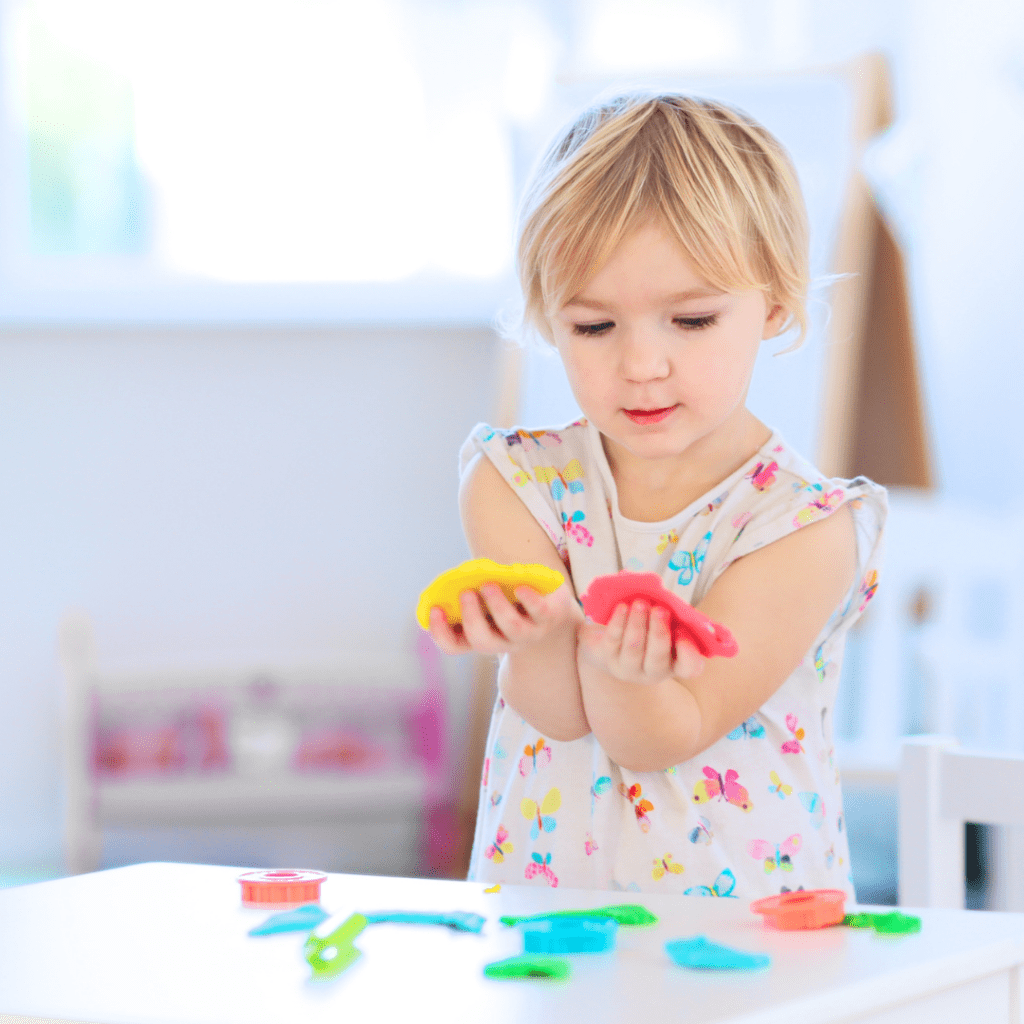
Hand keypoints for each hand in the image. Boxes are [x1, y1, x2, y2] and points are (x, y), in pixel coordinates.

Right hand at [425, 580, 583, 657]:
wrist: (552, 603)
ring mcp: (528, 633)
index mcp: (482, 636)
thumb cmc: (510, 597)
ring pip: (512, 628)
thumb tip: (453, 579)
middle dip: (472, 618)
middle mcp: (504, 641)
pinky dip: (528, 599)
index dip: (440, 632)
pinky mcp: (549, 618)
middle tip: (466, 593)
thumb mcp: (487, 597)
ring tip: (488, 584)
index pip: (454, 645)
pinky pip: (538, 612)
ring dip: (497, 606)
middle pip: (482, 641)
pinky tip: (519, 587)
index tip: (434, 609)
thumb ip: (470, 592)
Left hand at [578, 600, 704, 685]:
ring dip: (637, 624)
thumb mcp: (663, 622)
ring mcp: (628, 669)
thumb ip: (671, 615)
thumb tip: (668, 601)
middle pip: (658, 659)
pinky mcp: (607, 659)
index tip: (684, 633)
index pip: (690, 668)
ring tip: (640, 603)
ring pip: (633, 649)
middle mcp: (653, 672)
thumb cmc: (647, 627)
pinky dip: (618, 622)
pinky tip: (622, 607)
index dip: (689, 654)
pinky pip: (613, 641)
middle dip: (659, 633)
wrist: (612, 639)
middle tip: (660, 610)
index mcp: (675, 663)